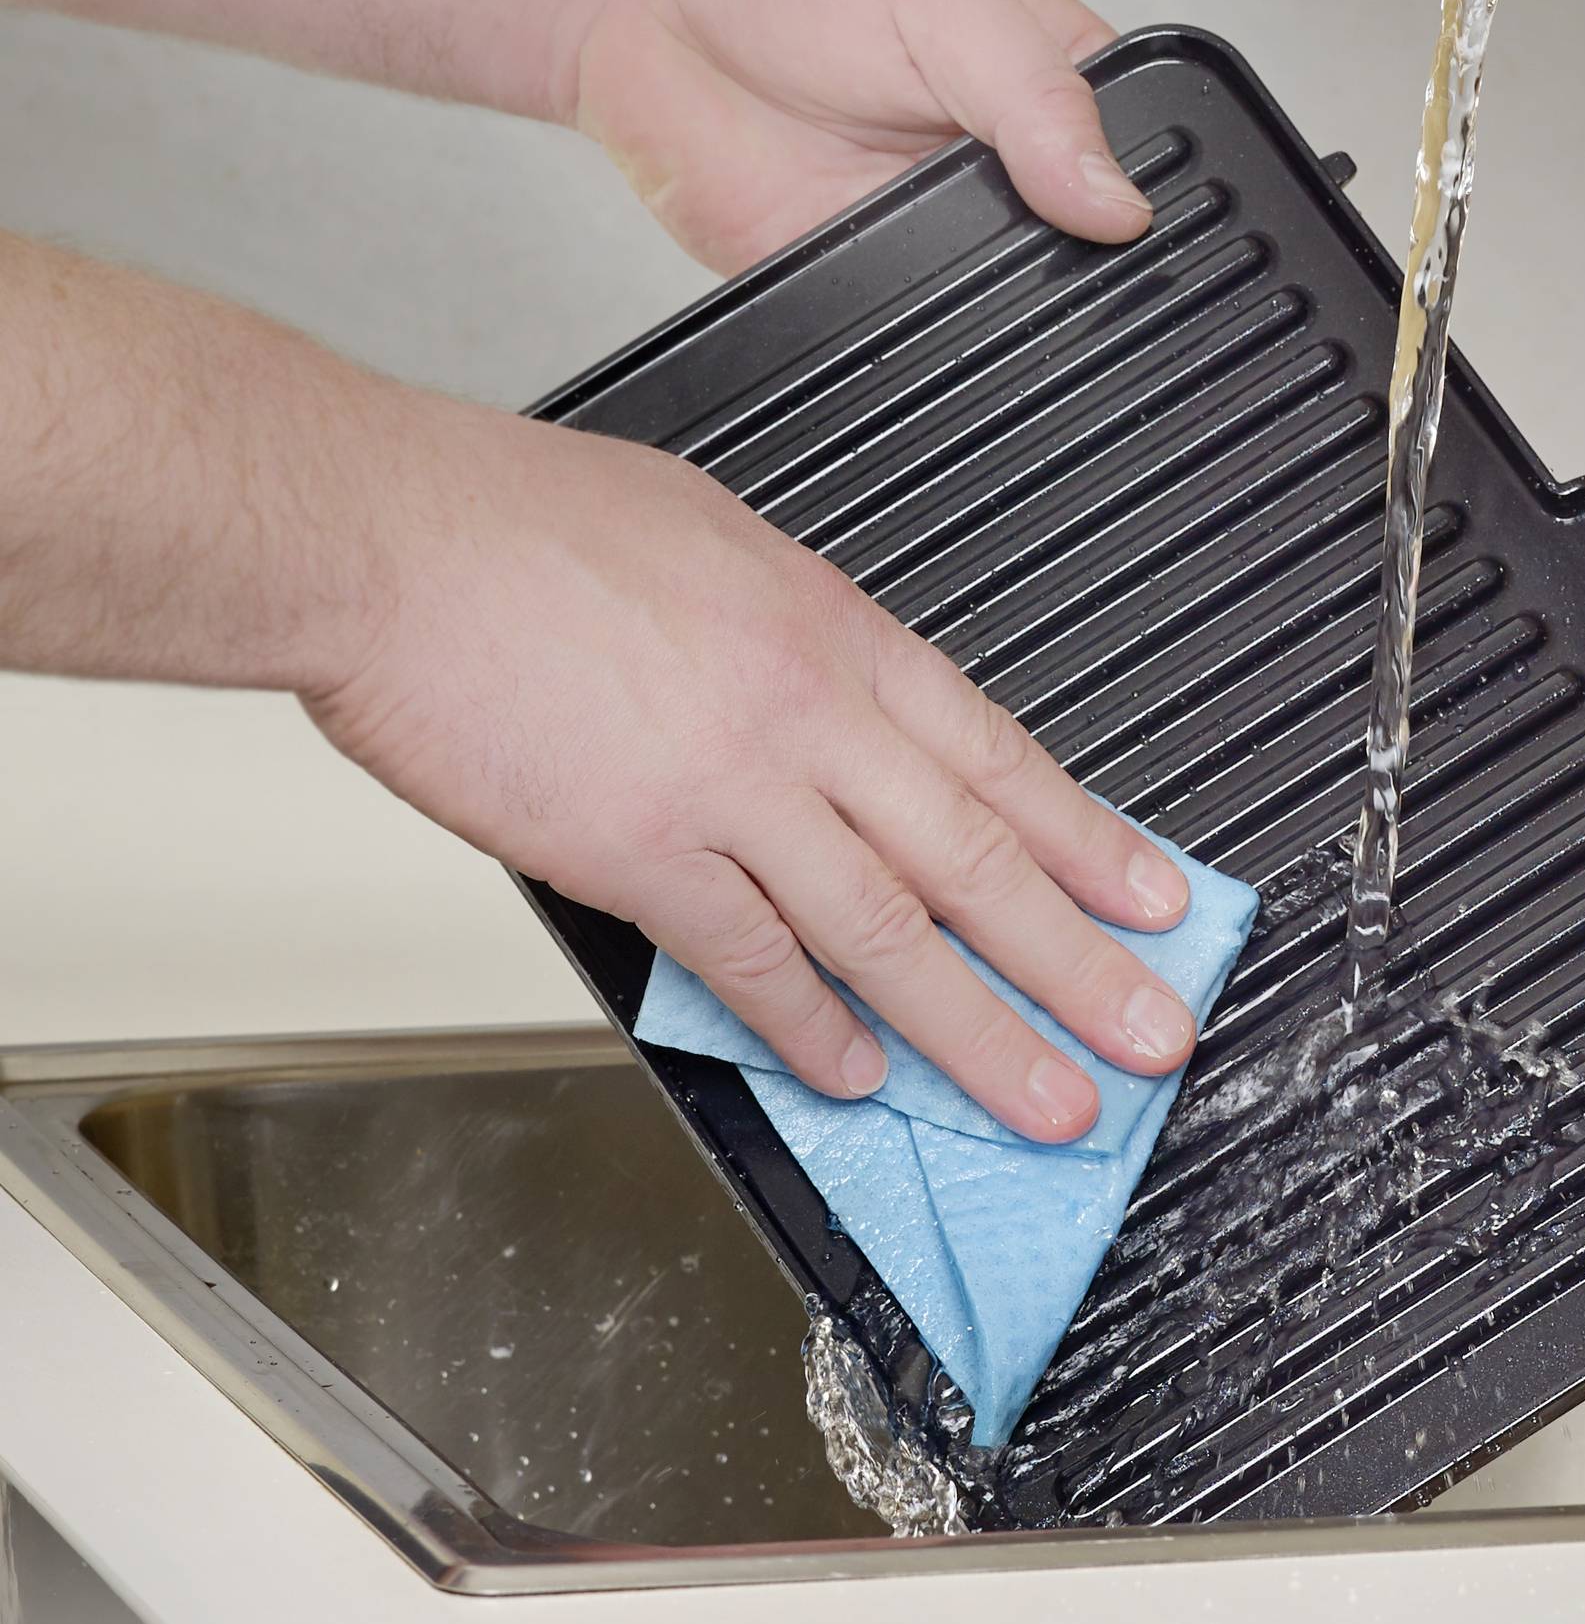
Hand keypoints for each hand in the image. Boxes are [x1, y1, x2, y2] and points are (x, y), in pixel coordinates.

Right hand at [306, 391, 1195, 1139]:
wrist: (388, 533)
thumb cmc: (525, 522)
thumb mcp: (717, 541)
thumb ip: (798, 637)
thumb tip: (842, 707)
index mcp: (837, 634)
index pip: (1001, 759)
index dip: (1090, 845)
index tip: (1157, 907)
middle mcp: (808, 714)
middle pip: (976, 862)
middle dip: (1078, 965)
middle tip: (1148, 1037)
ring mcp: (730, 787)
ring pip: (889, 932)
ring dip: (976, 1031)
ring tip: (1041, 1101)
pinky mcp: (639, 850)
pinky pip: (751, 960)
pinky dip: (810, 1028)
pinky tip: (857, 1078)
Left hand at [565, 0, 1153, 274]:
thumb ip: (1042, 99)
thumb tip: (1119, 205)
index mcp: (1054, 71)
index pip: (1141, 152)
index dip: (1148, 190)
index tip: (1134, 215)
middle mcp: (1006, 156)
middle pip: (1087, 247)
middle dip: (1070, 254)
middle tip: (1032, 221)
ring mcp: (941, 222)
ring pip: (1011, 300)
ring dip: (994, 289)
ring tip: (949, 231)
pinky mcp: (872, 277)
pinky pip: (922, 329)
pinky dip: (922, 326)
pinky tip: (908, 282)